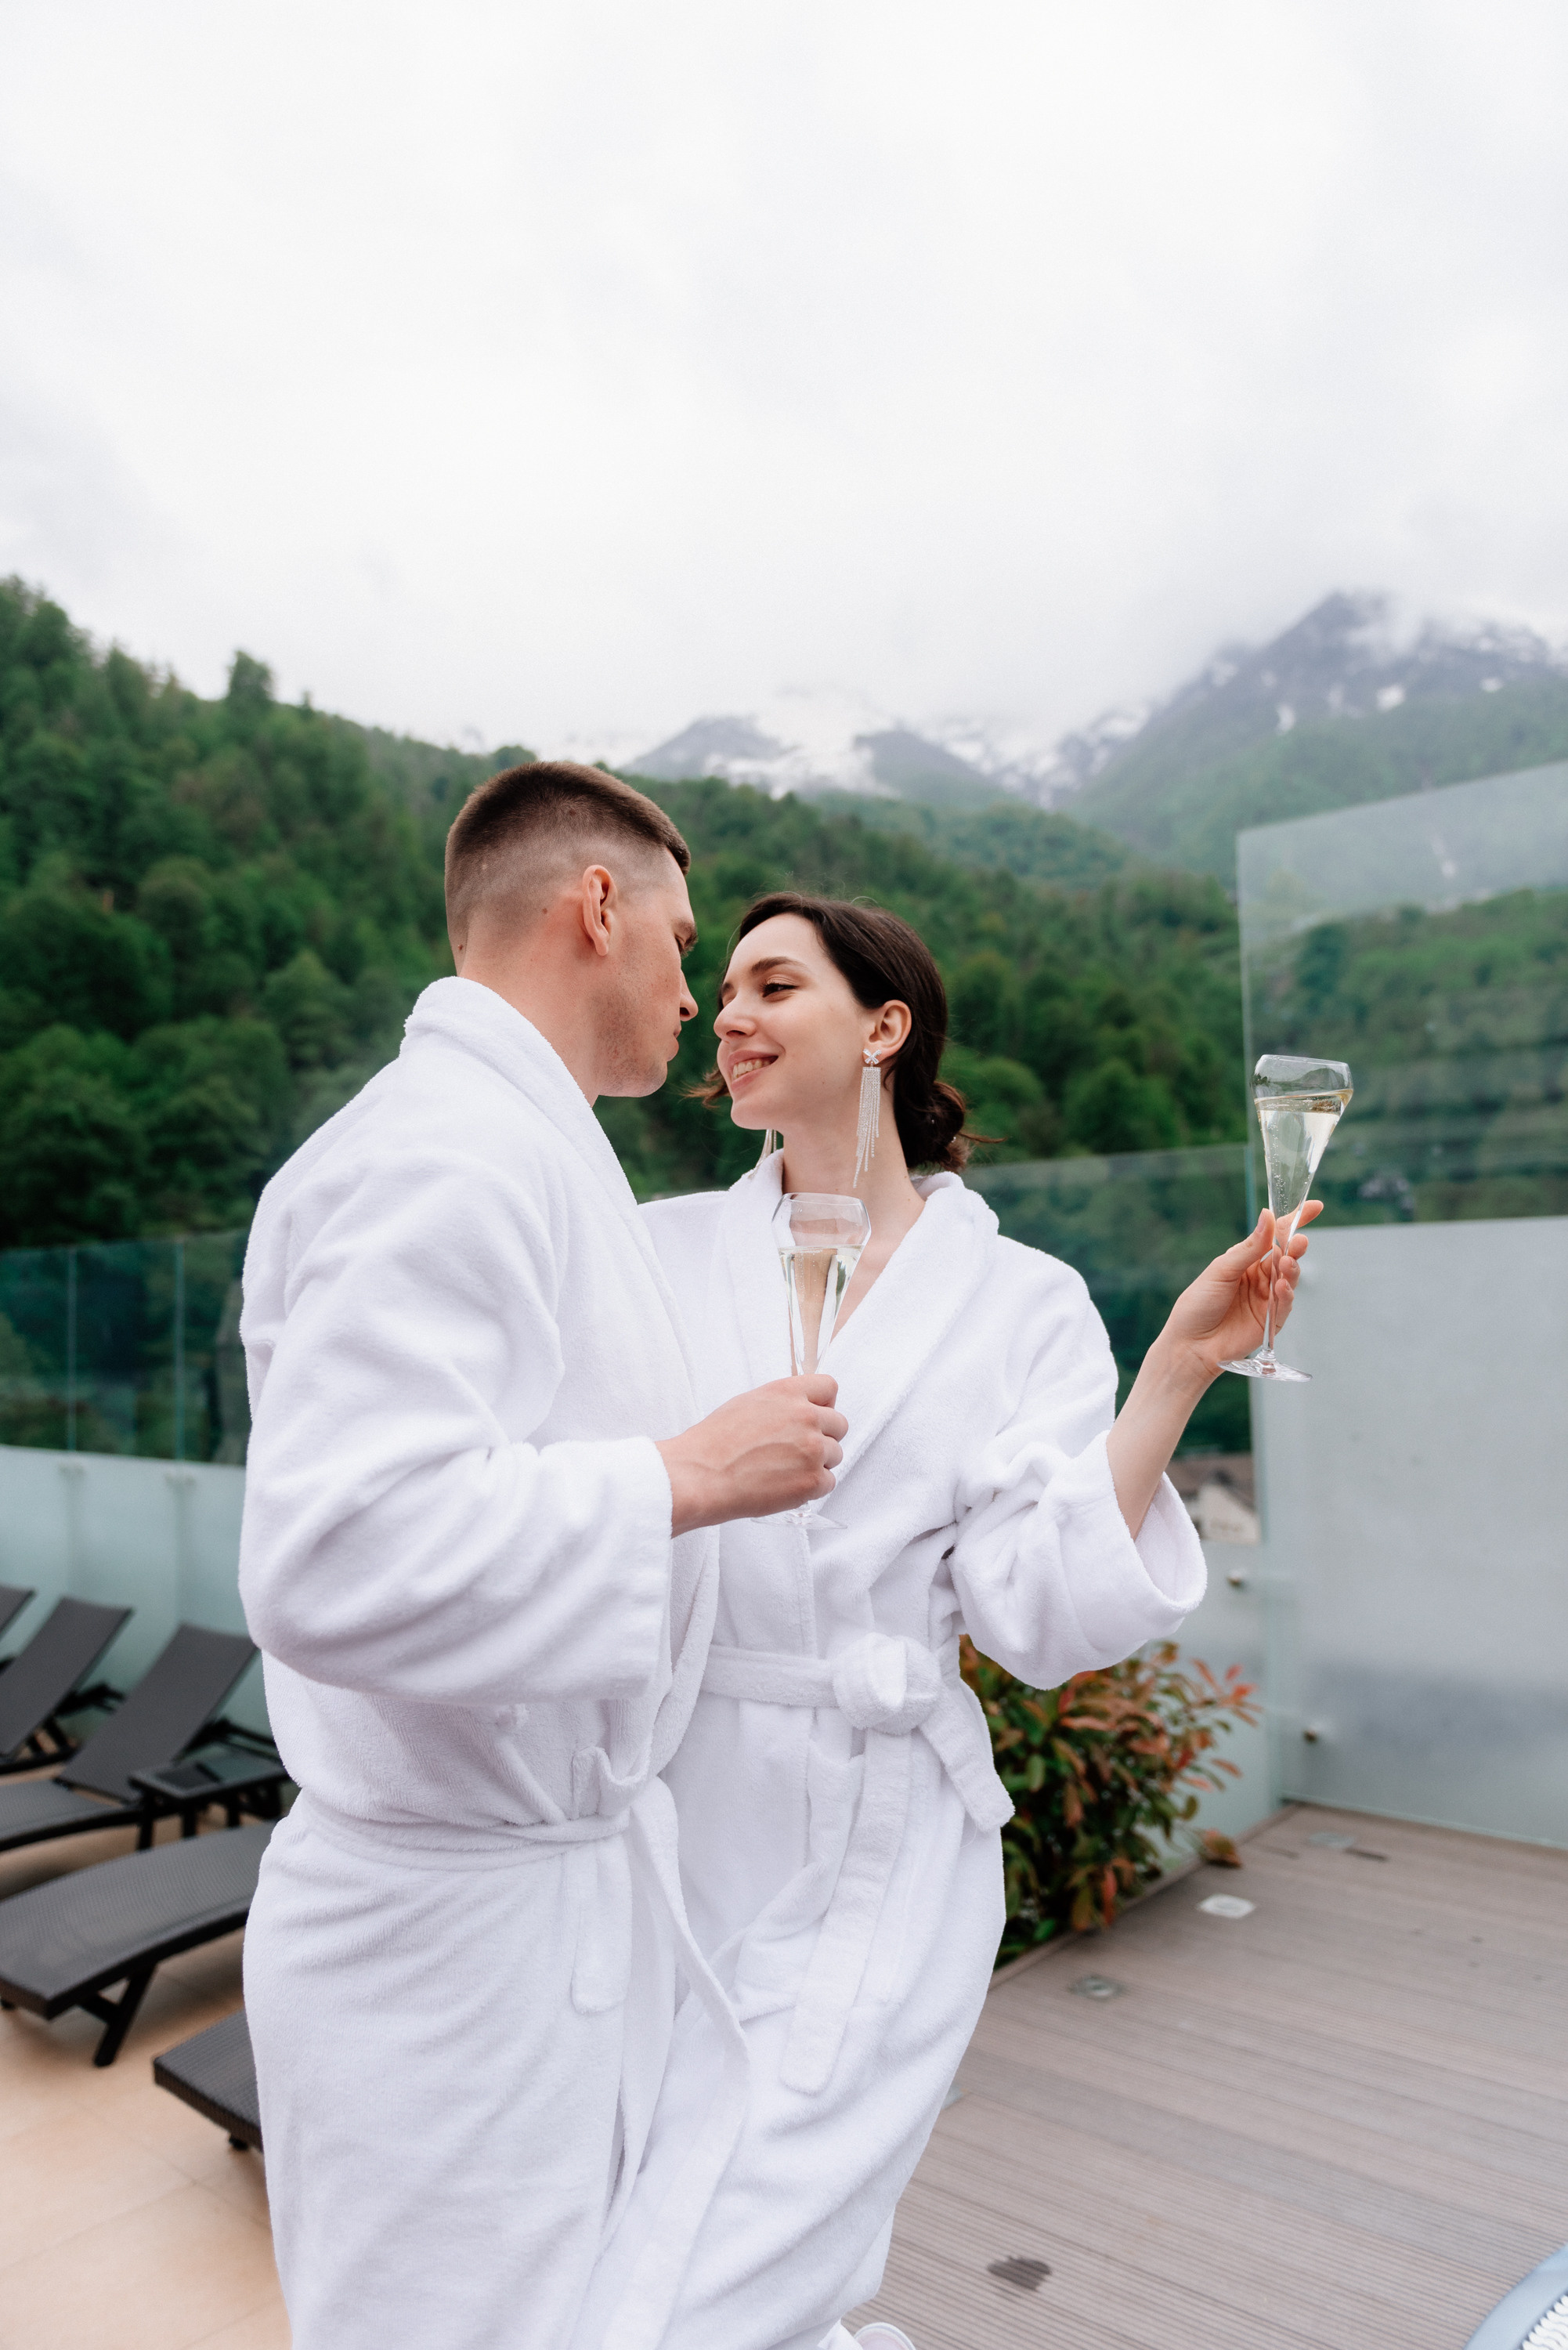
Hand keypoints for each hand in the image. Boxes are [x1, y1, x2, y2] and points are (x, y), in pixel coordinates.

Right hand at [656, 1375, 847, 1534]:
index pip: (829, 1388)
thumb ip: (782, 1404)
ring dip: (817, 1463)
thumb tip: (800, 1411)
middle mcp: (805, 1417)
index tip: (815, 1416)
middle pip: (839, 1424)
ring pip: (835, 1455)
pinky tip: (786, 1485)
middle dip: (823, 1437)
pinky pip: (828, 1482)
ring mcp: (812, 1449)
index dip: (823, 1404)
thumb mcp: (749, 1403)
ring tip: (785, 1470)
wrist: (700, 1476)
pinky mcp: (811, 1481)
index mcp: (788, 1393)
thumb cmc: (715, 1443)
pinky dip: (811, 1487)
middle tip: (798, 1450)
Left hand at [1160, 1203, 1322, 1381]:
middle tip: (1299, 1242)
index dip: (1295, 1221)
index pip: (1274, 1236)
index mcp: (1245, 1260)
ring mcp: (1266, 1299)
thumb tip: (1268, 1215)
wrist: (1190, 1344)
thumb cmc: (1199, 1304)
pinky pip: (1285, 1304)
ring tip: (1287, 1263)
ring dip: (1291, 1269)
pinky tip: (1282, 1287)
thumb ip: (1249, 1247)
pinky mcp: (1271, 1321)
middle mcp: (1259, 1277)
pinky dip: (1287, 1294)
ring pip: (1289, 1278)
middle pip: (1286, 1256)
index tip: (1315, 1207)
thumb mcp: (1222, 1270)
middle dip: (1295, 1247)